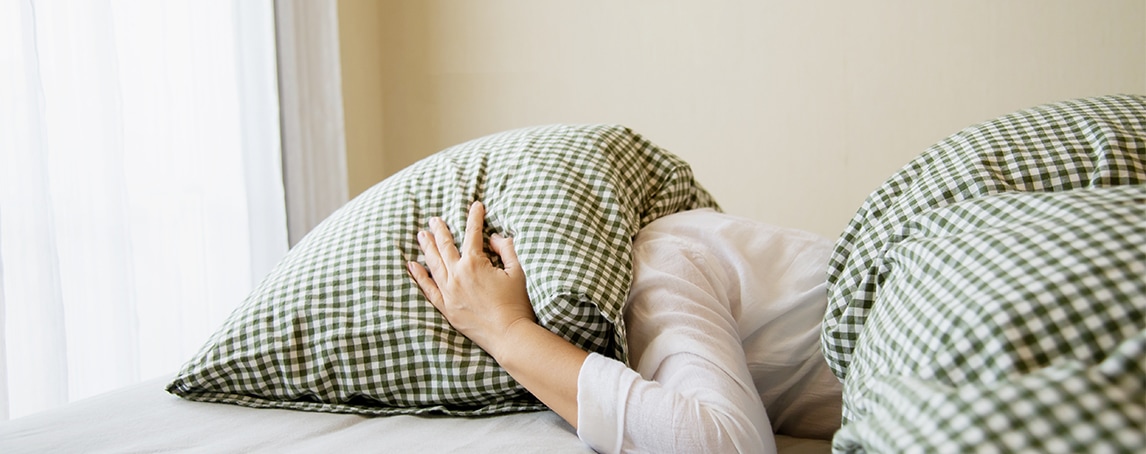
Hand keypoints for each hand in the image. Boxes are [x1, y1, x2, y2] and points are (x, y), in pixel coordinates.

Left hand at [407, 201, 535, 358]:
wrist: (508, 334)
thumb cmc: (516, 303)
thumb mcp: (517, 272)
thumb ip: (507, 250)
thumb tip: (495, 238)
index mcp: (475, 263)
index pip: (472, 233)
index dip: (474, 217)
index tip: (476, 205)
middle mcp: (457, 274)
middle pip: (445, 246)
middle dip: (440, 230)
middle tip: (434, 220)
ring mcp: (449, 291)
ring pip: (433, 264)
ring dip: (427, 247)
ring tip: (421, 235)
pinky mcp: (446, 307)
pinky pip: (428, 288)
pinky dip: (419, 276)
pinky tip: (413, 265)